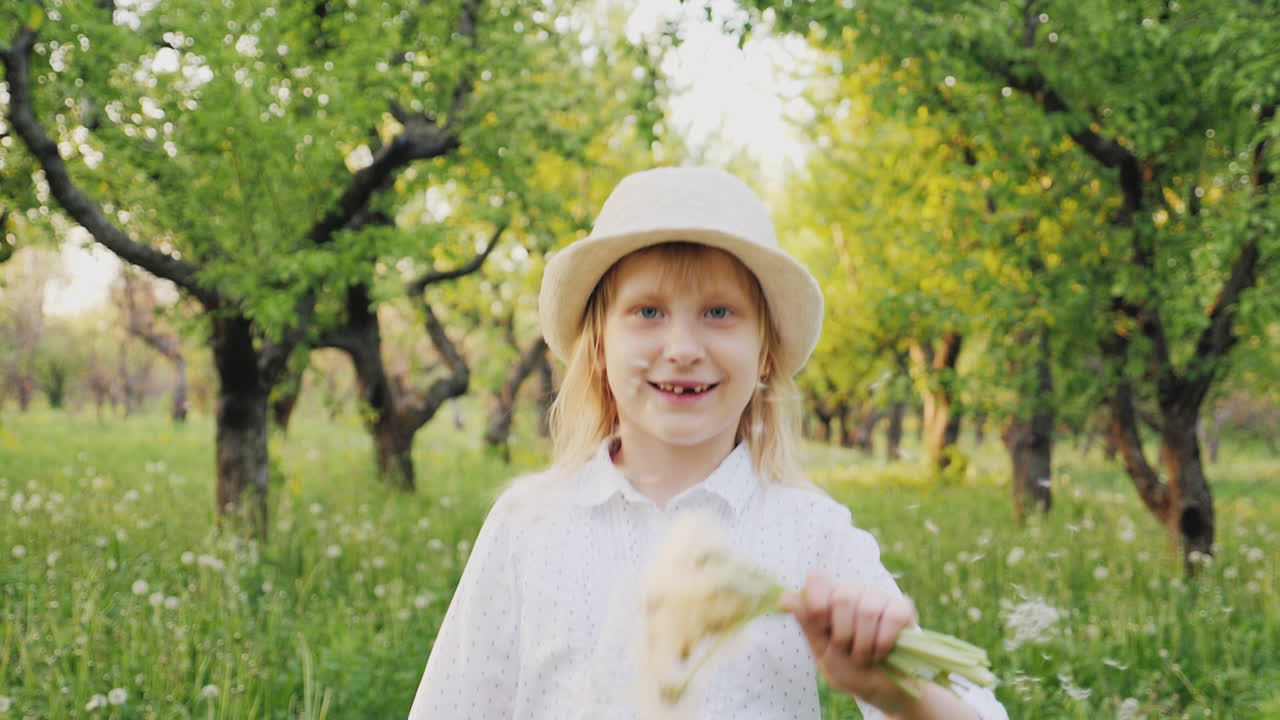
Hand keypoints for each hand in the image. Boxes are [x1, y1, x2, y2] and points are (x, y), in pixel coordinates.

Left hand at [781, 572, 919, 714]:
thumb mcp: (823, 652)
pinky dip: (884, 641)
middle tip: (846, 650)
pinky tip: (882, 653)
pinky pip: (893, 616)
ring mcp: (878, 597)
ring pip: (867, 609)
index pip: (817, 579)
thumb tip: (785, 597)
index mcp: (828, 599)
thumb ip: (808, 624)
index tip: (822, 627)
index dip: (817, 603)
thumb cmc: (849, 670)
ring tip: (864, 657)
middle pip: (842, 597)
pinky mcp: (903, 608)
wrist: (882, 690)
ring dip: (864, 644)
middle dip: (843, 634)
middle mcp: (853, 592)